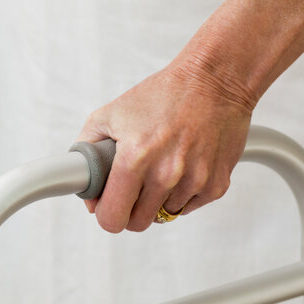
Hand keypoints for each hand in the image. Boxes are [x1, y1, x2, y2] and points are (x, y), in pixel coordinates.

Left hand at [76, 56, 253, 232]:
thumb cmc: (163, 94)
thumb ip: (87, 152)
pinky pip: (190, 206)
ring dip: (159, 198)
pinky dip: (183, 193)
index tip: (108, 205)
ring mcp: (194, 181)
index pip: (112, 218)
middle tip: (133, 186)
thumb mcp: (110, 114)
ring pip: (165, 214)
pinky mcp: (216, 184)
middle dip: (131, 208)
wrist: (212, 80)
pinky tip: (183, 166)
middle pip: (138, 223)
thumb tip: (86, 187)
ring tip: (162, 165)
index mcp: (135, 158)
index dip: (106, 214)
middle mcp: (166, 173)